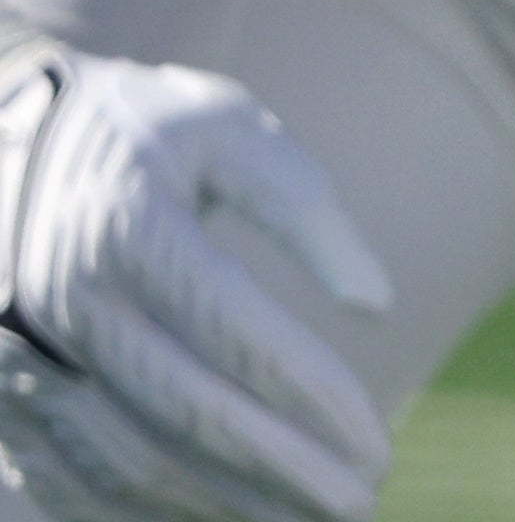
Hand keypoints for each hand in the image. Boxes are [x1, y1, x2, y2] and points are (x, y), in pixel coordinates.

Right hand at [0, 46, 389, 521]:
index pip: (240, 335)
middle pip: (187, 413)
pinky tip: (211, 520)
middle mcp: (65, 303)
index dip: (313, 399)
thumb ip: (303, 207)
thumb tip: (376, 303)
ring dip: (219, 504)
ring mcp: (19, 358)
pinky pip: (66, 479)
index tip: (378, 446)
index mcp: (128, 229)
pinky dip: (137, 513)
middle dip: (282, 469)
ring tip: (302, 521)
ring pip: (126, 460)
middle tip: (361, 504)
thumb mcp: (225, 130)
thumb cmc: (140, 133)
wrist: (5, 145)